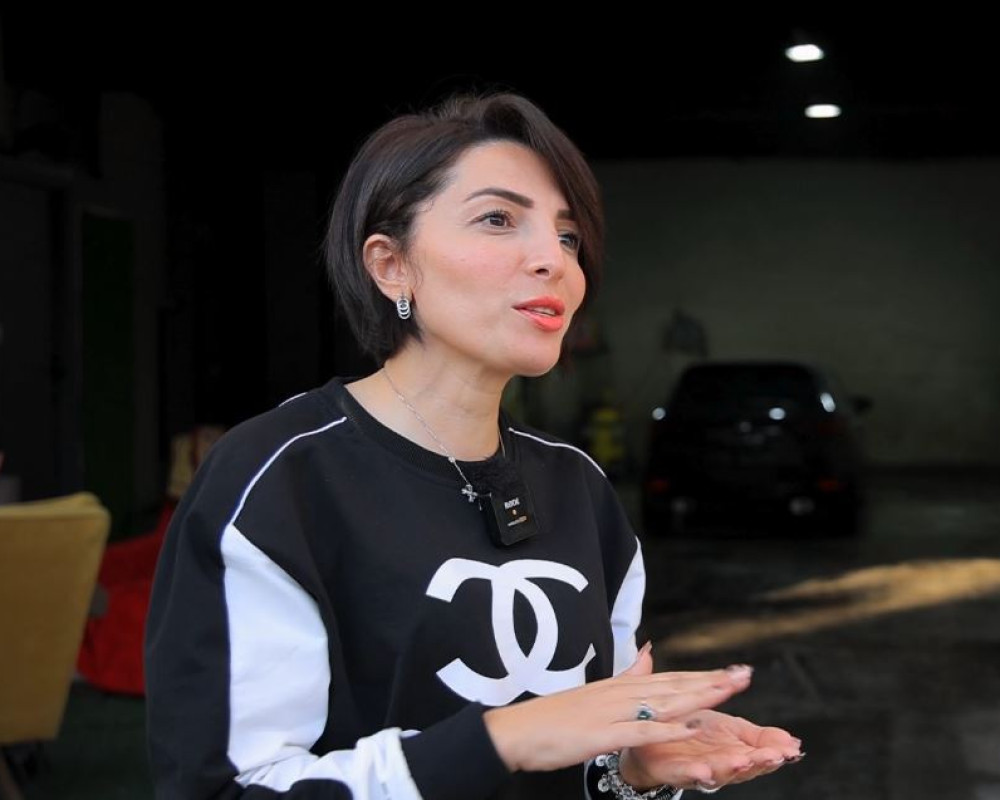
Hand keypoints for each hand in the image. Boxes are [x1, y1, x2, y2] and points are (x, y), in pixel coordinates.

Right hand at [483, 643, 754, 772]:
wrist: (516, 731)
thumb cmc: (553, 719)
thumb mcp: (594, 694)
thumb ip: (625, 677)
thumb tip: (647, 651)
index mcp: (619, 687)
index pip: (669, 678)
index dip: (703, 675)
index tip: (733, 672)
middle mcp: (619, 694)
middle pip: (674, 685)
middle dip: (712, 681)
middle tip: (745, 675)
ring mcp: (611, 712)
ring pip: (664, 702)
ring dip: (699, 697)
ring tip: (729, 690)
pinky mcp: (601, 733)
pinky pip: (640, 731)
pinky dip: (667, 729)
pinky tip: (690, 727)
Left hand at [619, 709, 802, 790]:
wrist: (648, 743)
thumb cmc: (689, 731)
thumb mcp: (721, 722)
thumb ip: (748, 724)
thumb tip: (771, 707)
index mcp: (730, 745)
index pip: (758, 749)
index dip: (774, 749)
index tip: (792, 747)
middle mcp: (718, 760)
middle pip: (744, 763)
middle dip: (759, 761)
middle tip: (774, 755)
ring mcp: (697, 766)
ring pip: (719, 771)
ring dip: (731, 767)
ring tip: (743, 760)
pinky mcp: (672, 770)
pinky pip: (684, 773)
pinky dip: (695, 773)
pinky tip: (703, 770)